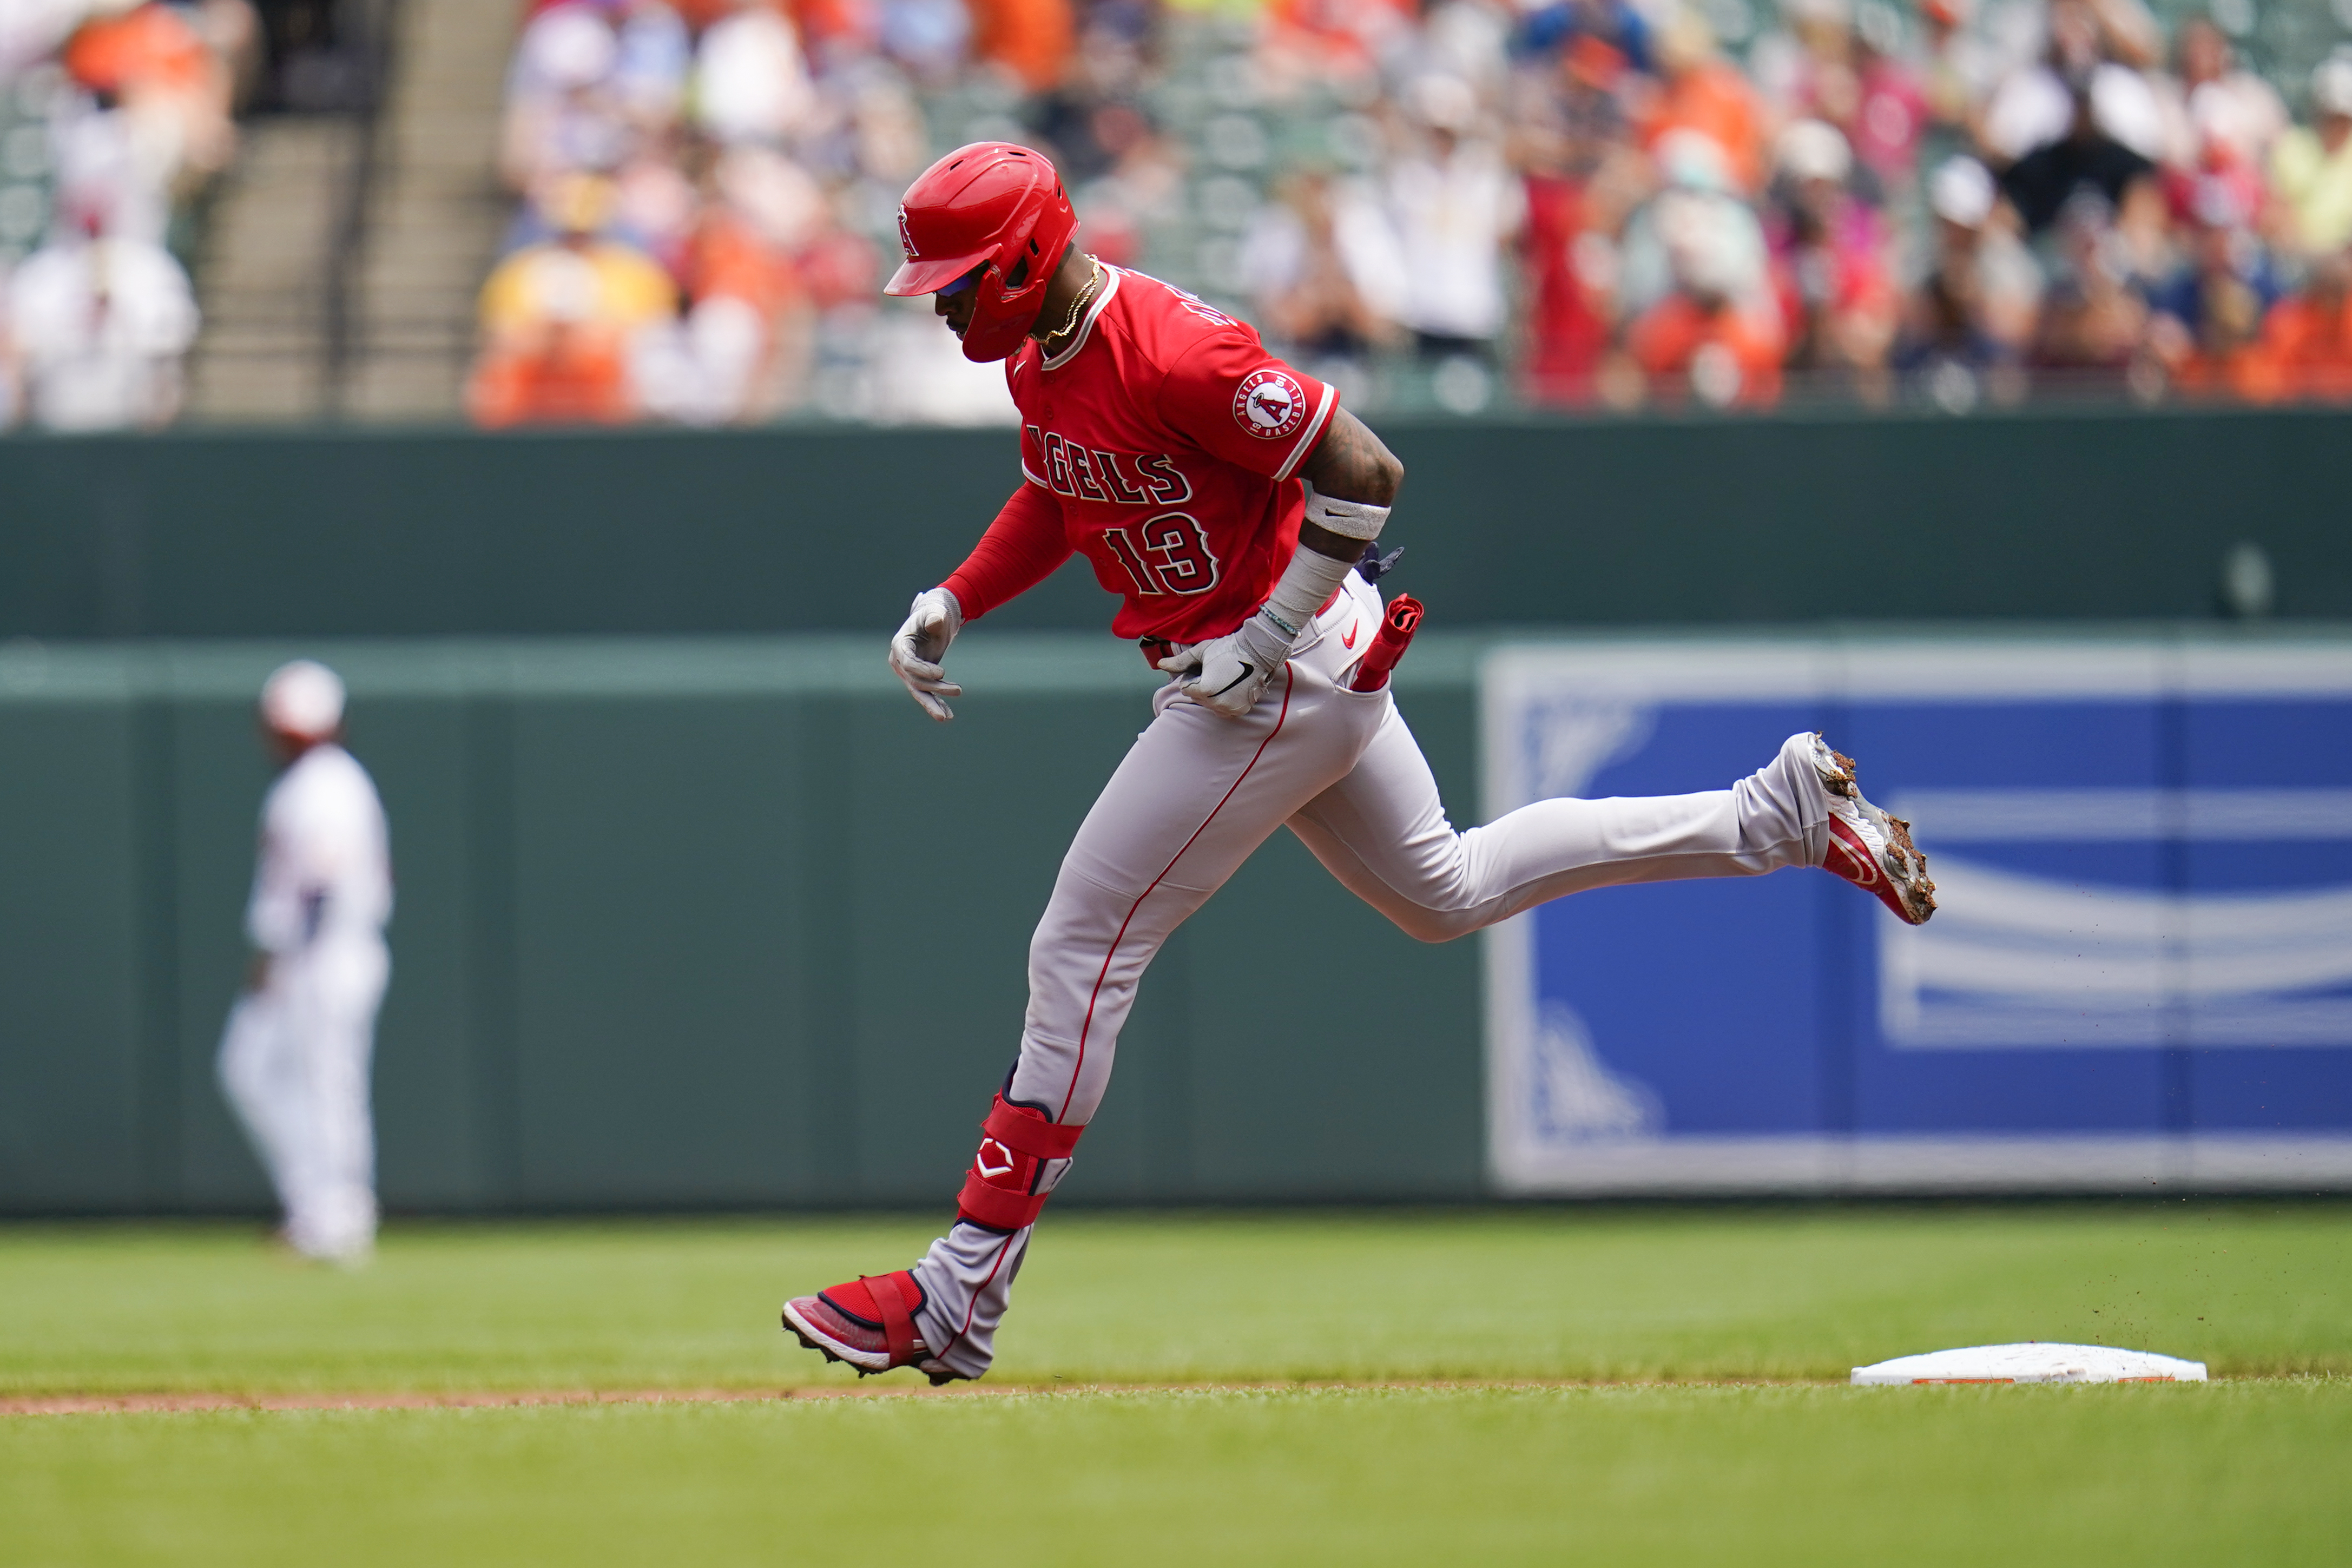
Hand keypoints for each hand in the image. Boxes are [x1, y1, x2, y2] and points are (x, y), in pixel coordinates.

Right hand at [889, 588, 963, 721]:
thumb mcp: (936, 612)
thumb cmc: (935, 613)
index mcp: (900, 644)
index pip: (908, 662)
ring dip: (934, 703)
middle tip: (958, 690)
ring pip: (919, 691)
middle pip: (915, 680)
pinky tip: (948, 715)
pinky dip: (936, 704)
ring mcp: (907, 672)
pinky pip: (926, 694)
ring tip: (948, 717)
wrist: (936, 620)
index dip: (923, 669)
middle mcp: (899, 661)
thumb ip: (936, 617)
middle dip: (935, 688)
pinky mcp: (918, 678)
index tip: (942, 673)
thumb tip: (936, 620)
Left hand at [1155, 614, 1289, 718]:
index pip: (1186, 689)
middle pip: (1197, 698)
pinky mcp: (1242, 710)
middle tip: (1213, 671)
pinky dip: (1224, 701)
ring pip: (1210, 705)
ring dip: (1212, 695)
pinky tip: (1230, 686)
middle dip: (1201, 686)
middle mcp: (1218, 704)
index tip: (1203, 667)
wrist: (1258, 650)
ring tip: (1223, 677)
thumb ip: (1180, 662)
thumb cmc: (1229, 648)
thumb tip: (1160, 664)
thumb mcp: (1201, 651)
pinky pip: (1224, 710)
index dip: (1192, 677)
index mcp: (1205, 690)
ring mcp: (1231, 709)